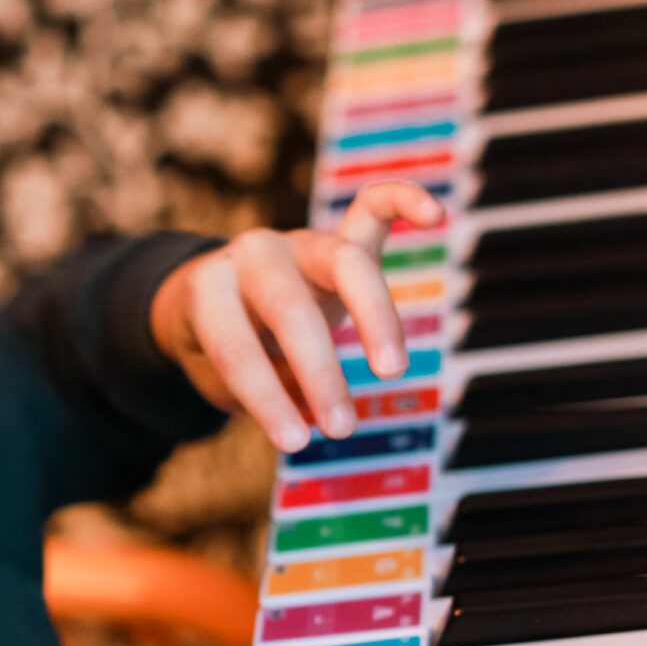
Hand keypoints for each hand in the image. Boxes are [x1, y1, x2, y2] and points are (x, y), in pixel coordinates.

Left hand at [149, 181, 447, 452]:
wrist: (209, 301)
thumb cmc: (217, 348)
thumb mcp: (221, 379)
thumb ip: (268, 386)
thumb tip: (313, 412)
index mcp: (208, 291)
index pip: (236, 346)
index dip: (265, 399)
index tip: (294, 445)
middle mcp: (253, 256)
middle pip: (289, 306)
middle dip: (318, 371)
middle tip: (341, 429)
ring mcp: (299, 242)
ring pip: (344, 264)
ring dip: (373, 319)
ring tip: (392, 372)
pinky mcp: (337, 238)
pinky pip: (373, 208)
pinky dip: (404, 200)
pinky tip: (437, 215)